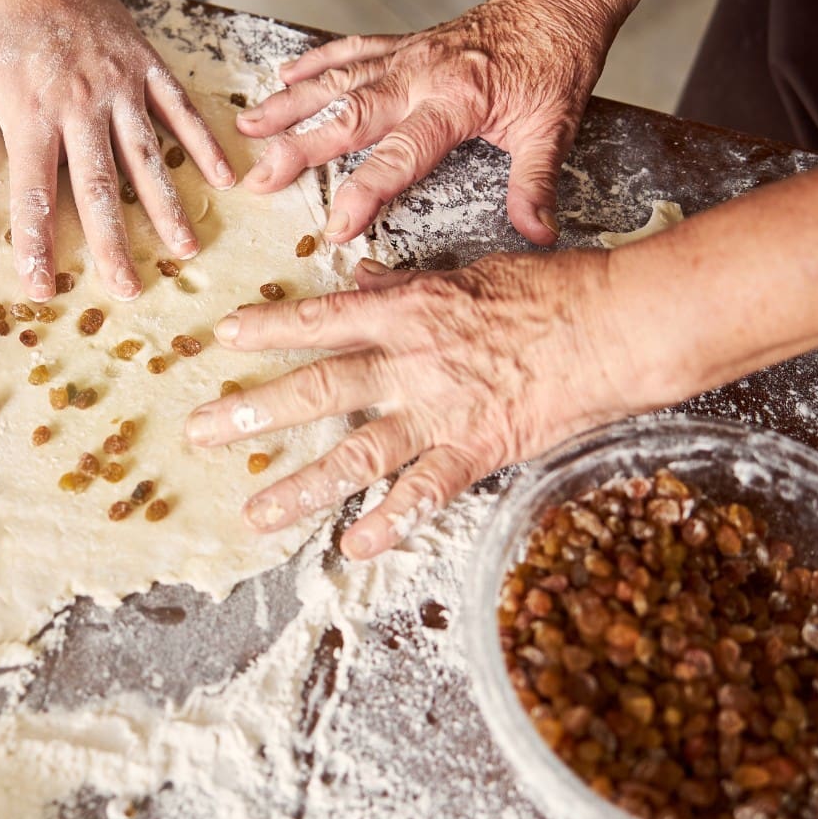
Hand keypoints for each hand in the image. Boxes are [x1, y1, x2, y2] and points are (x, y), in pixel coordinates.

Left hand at [0, 0, 234, 302]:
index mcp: (31, 113)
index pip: (35, 190)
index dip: (38, 241)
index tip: (43, 286)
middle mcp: (80, 105)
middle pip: (99, 186)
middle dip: (113, 243)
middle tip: (127, 289)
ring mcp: (120, 87)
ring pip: (147, 156)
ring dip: (167, 206)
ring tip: (183, 250)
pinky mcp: (147, 68)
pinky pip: (179, 110)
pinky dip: (203, 144)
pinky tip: (223, 179)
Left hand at [183, 252, 664, 557]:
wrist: (617, 326)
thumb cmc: (553, 291)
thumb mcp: (470, 272)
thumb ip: (409, 282)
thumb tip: (360, 277)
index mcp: (410, 310)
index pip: (322, 319)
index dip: (268, 330)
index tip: (222, 340)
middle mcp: (412, 362)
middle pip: (317, 390)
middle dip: (252, 413)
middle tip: (200, 432)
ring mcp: (440, 412)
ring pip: (355, 454)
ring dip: (300, 487)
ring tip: (255, 512)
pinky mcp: (475, 450)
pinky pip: (421, 495)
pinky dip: (386, 524)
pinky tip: (352, 546)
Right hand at [235, 0, 618, 246]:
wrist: (557, 3)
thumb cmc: (556, 67)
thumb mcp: (555, 128)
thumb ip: (536, 183)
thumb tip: (538, 234)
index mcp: (457, 102)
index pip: (400, 155)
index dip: (364, 193)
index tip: (335, 227)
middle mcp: (421, 76)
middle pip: (349, 116)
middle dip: (299, 148)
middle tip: (259, 177)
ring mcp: (406, 55)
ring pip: (337, 81)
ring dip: (289, 105)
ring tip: (246, 127)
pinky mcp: (403, 43)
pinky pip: (350, 51)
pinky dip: (314, 64)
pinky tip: (282, 78)